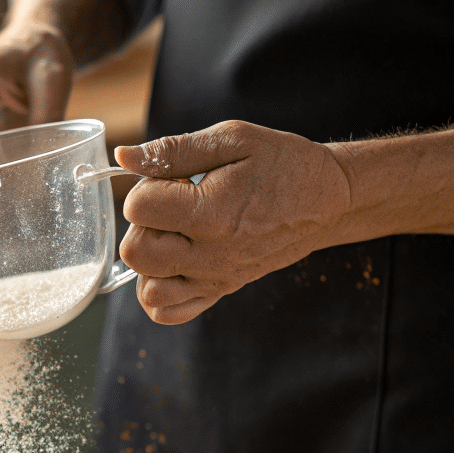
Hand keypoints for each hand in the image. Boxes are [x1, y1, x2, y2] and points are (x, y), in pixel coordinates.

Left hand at [117, 120, 353, 323]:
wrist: (328, 201)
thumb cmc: (282, 164)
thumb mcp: (233, 141)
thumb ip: (174, 151)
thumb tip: (125, 156)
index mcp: (212, 213)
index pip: (137, 210)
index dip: (145, 189)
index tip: (173, 181)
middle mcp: (211, 254)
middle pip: (135, 253)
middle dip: (142, 224)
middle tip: (172, 207)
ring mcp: (214, 279)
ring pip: (147, 288)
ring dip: (149, 259)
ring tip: (174, 234)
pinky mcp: (218, 291)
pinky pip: (167, 311)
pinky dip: (159, 291)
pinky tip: (173, 263)